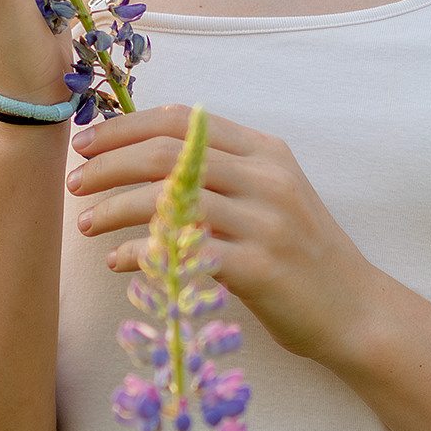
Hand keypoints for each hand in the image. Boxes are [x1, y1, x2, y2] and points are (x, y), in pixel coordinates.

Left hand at [67, 105, 376, 360]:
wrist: (355, 310)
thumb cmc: (300, 254)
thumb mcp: (270, 196)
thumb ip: (220, 172)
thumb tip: (141, 159)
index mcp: (265, 151)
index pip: (183, 120)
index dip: (125, 127)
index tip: (86, 143)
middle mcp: (266, 178)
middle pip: (167, 154)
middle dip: (109, 165)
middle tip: (75, 183)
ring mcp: (265, 222)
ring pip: (169, 200)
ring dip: (115, 208)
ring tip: (86, 224)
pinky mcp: (259, 267)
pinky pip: (183, 252)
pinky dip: (141, 253)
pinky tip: (118, 261)